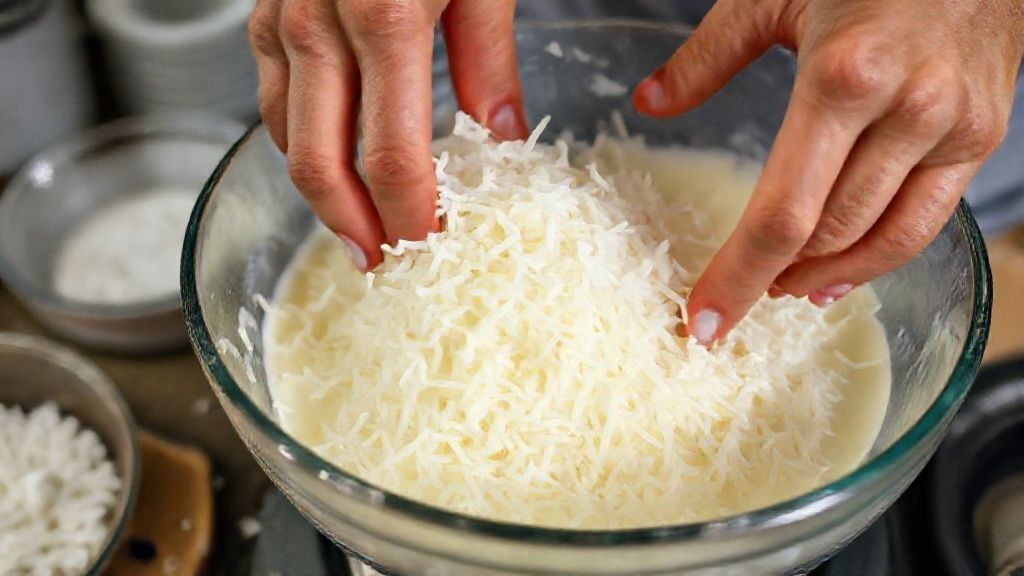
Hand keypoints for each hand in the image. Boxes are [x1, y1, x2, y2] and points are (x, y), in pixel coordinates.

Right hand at [249, 0, 526, 268]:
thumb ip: (489, 57)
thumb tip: (503, 135)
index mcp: (386, 19)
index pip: (392, 155)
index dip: (406, 214)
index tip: (426, 245)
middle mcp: (320, 25)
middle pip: (320, 161)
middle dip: (349, 225)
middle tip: (378, 260)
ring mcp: (282, 19)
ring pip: (285, 136)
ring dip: (320, 192)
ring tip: (356, 222)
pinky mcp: (263, 14)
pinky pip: (271, 98)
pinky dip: (296, 142)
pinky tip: (328, 157)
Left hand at [633, 0, 1023, 344]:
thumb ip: (706, 57)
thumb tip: (650, 103)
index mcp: (841, 78)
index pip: (780, 214)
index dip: (737, 277)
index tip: (705, 321)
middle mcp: (905, 111)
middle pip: (828, 234)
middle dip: (773, 279)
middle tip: (736, 297)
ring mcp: (953, 126)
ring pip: (885, 239)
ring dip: (828, 277)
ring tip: (785, 288)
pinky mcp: (984, 132)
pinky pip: (929, 217)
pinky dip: (882, 254)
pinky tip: (846, 269)